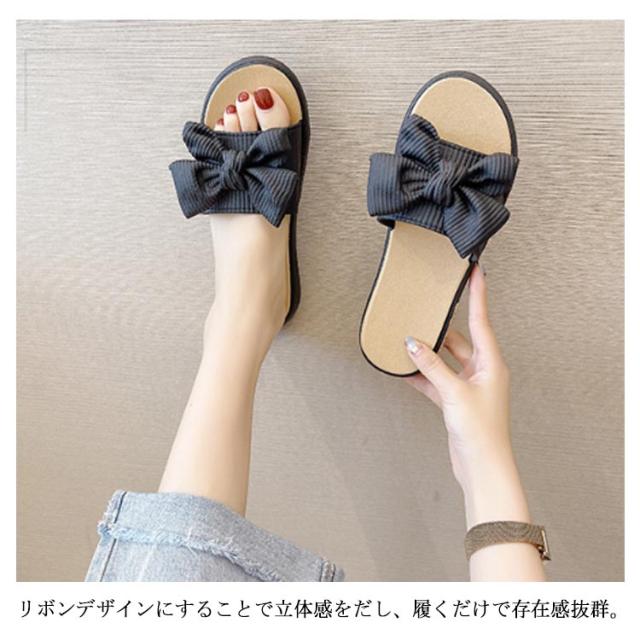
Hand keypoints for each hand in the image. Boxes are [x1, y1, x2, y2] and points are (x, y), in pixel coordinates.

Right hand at [404, 265, 514, 500]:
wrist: (482, 467)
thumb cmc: (481, 431)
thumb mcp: (453, 393)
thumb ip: (431, 366)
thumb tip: (413, 343)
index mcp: (491, 363)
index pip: (482, 320)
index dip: (478, 294)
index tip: (476, 271)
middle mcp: (482, 371)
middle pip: (459, 341)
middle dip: (439, 331)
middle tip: (423, 315)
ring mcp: (469, 386)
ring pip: (445, 361)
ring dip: (427, 356)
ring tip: (407, 344)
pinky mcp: (457, 400)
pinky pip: (437, 380)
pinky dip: (423, 376)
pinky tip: (405, 372)